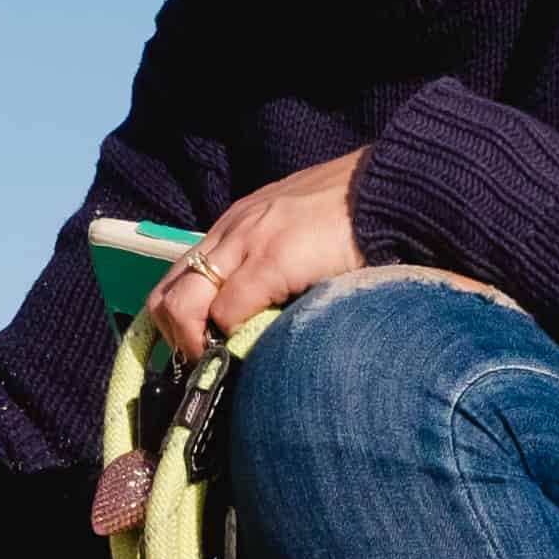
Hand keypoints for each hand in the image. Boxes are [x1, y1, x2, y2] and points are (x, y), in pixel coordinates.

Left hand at [151, 151, 369, 360]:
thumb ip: (271, 264)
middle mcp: (231, 232)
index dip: (178, 323)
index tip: (198, 353)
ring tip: (223, 366)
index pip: (178, 278)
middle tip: (206, 367)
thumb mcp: (296, 233)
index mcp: (235, 227)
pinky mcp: (272, 260)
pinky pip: (227, 311)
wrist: (391, 190)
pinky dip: (230, 339)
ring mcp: (247, 244)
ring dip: (196, 345)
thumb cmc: (353, 219)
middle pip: (166, 295)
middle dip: (176, 339)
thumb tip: (261, 312)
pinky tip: (254, 349)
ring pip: (183, 305)